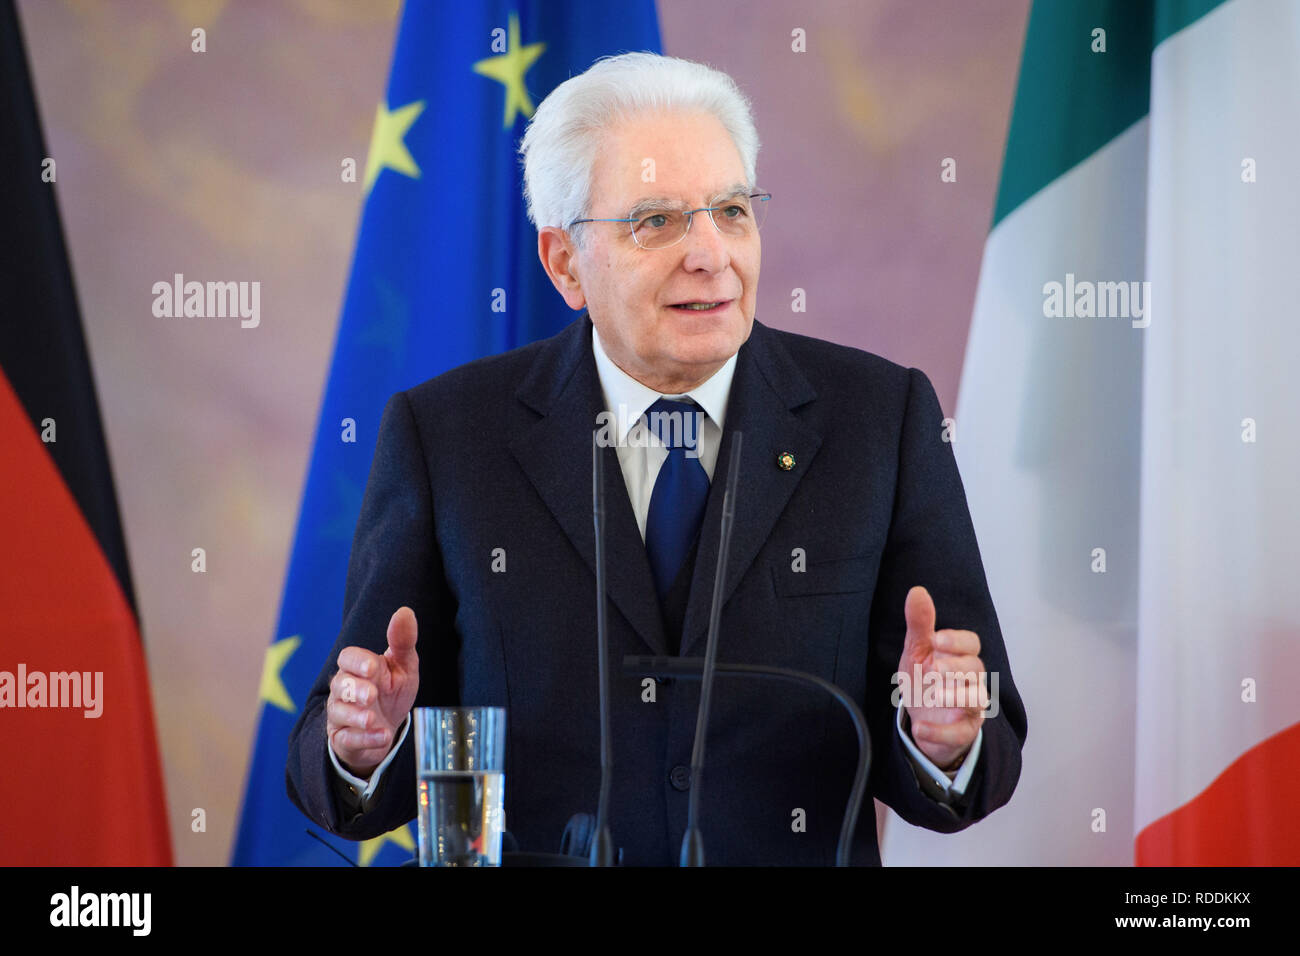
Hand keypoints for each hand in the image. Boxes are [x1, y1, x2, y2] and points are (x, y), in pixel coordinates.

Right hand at [326, 607, 419, 776]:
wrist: (387, 729)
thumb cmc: (393, 692)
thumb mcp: (404, 667)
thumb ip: (403, 641)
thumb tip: (405, 611)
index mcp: (359, 668)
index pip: (347, 658)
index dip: (357, 661)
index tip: (372, 666)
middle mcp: (344, 690)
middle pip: (339, 685)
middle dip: (354, 690)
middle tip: (371, 695)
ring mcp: (341, 715)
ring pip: (338, 712)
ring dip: (355, 716)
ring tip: (372, 719)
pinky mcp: (343, 738)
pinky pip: (347, 739)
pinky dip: (364, 739)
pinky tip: (382, 736)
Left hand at [898, 586, 986, 771]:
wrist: (921, 722)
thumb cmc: (924, 682)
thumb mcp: (917, 652)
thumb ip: (919, 625)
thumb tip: (917, 590)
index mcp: (959, 657)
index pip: (972, 644)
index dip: (957, 640)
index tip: (936, 639)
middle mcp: (969, 681)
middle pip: (976, 669)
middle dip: (957, 667)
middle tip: (935, 668)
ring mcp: (969, 708)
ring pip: (977, 699)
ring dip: (957, 696)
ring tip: (934, 695)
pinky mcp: (963, 732)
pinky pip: (960, 733)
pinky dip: (941, 732)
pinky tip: (920, 729)